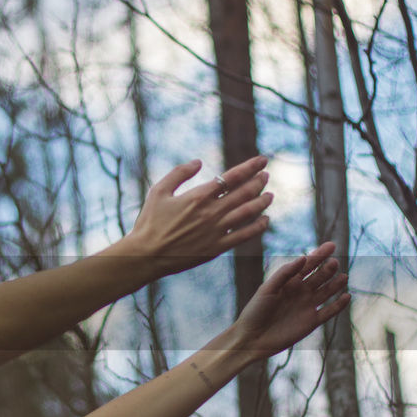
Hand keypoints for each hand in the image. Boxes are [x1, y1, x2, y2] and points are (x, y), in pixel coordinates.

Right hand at [124, 155, 271, 274]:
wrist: (146, 255)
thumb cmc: (149, 222)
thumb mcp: (158, 191)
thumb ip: (179, 173)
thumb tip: (198, 162)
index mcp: (198, 196)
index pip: (232, 177)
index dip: (250, 167)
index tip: (262, 161)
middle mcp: (211, 212)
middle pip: (244, 193)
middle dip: (259, 182)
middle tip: (266, 175)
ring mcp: (216, 231)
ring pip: (248, 213)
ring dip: (262, 202)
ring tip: (270, 195)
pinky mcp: (217, 248)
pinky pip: (243, 235)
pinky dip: (257, 227)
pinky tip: (265, 220)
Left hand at [231, 242, 350, 360]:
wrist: (253, 338)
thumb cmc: (255, 311)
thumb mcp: (268, 289)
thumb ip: (285, 273)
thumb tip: (303, 258)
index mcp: (289, 281)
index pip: (307, 264)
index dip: (319, 254)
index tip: (331, 245)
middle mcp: (300, 291)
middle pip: (319, 276)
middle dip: (328, 269)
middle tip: (334, 263)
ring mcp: (307, 306)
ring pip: (327, 292)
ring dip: (336, 284)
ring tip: (343, 276)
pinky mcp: (312, 321)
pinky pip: (329, 311)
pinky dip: (338, 305)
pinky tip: (346, 296)